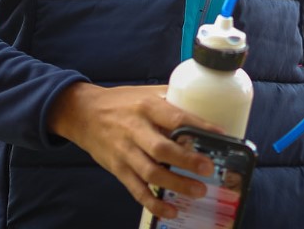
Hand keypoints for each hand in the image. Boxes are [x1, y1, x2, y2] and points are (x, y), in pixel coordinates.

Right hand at [47, 83, 224, 220]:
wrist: (83, 114)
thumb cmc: (121, 102)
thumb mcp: (145, 93)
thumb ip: (170, 100)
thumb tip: (204, 104)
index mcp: (147, 106)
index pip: (176, 117)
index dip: (199, 126)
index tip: (220, 135)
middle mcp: (135, 129)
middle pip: (162, 148)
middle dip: (187, 161)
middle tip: (209, 168)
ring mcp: (125, 152)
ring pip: (151, 172)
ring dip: (176, 184)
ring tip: (198, 191)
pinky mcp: (118, 169)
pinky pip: (137, 190)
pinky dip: (154, 202)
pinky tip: (171, 210)